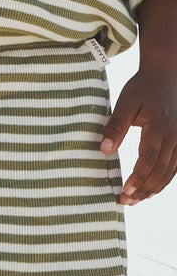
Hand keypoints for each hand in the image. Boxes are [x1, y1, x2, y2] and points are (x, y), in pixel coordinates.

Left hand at [101, 68, 176, 204]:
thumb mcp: (125, 103)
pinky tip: (149, 190)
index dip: (137, 178)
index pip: (149, 160)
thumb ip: (115, 126)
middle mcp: (174, 137)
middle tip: (124, 202)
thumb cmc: (142, 88)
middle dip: (142, 190)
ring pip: (169, 173)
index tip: (124, 191)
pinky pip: (174, 167)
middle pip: (160, 171)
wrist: (167, 74)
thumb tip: (104, 150)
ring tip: (134, 201)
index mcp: (159, 128)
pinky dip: (162, 181)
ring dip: (152, 189)